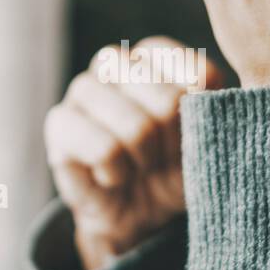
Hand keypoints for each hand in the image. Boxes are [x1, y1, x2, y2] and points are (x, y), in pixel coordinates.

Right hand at [44, 36, 222, 269]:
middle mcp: (117, 62)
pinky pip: (104, 150)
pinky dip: (117, 173)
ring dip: (144, 160)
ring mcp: (84, 89)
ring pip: (135, 127)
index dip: (200, 118)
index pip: (198, 74)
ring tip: (136, 166)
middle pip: (168, 102)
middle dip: (172, 145)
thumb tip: (205, 97)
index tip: (192, 135)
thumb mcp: (205, 138)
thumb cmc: (173, 167)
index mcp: (156, 55)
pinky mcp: (59, 122)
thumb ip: (210, 110)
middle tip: (160, 158)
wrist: (137, 214)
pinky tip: (111, 175)